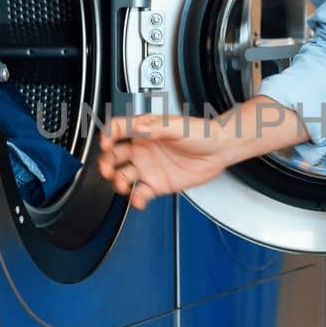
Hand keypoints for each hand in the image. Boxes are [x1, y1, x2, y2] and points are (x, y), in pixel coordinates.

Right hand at [97, 114, 234, 209]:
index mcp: (144, 130)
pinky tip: (138, 200)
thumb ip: (157, 128)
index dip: (107, 135)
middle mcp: (142, 149)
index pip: (117, 129)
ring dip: (118, 182)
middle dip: (106, 163)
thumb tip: (139, 126)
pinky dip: (136, 199)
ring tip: (122, 186)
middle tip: (107, 169)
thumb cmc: (201, 132)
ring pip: (123, 176)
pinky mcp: (157, 184)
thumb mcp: (178, 126)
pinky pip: (140, 193)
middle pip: (113, 155)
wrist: (220, 150)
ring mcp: (148, 167)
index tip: (105, 143)